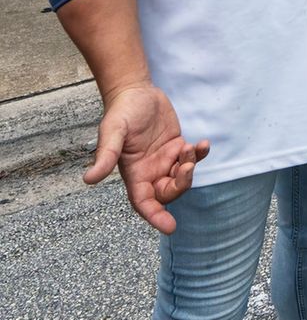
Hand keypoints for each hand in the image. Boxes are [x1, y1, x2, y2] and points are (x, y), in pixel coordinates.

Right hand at [84, 84, 209, 233]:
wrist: (136, 92)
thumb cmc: (121, 112)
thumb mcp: (112, 132)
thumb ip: (105, 156)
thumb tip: (89, 180)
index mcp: (134, 174)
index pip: (144, 203)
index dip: (155, 216)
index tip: (170, 228)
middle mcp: (150, 171)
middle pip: (169, 193)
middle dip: (181, 185)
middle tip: (187, 166)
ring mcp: (165, 160)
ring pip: (183, 176)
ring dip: (191, 166)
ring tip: (190, 147)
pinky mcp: (177, 146)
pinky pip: (193, 158)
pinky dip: (201, 155)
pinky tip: (203, 144)